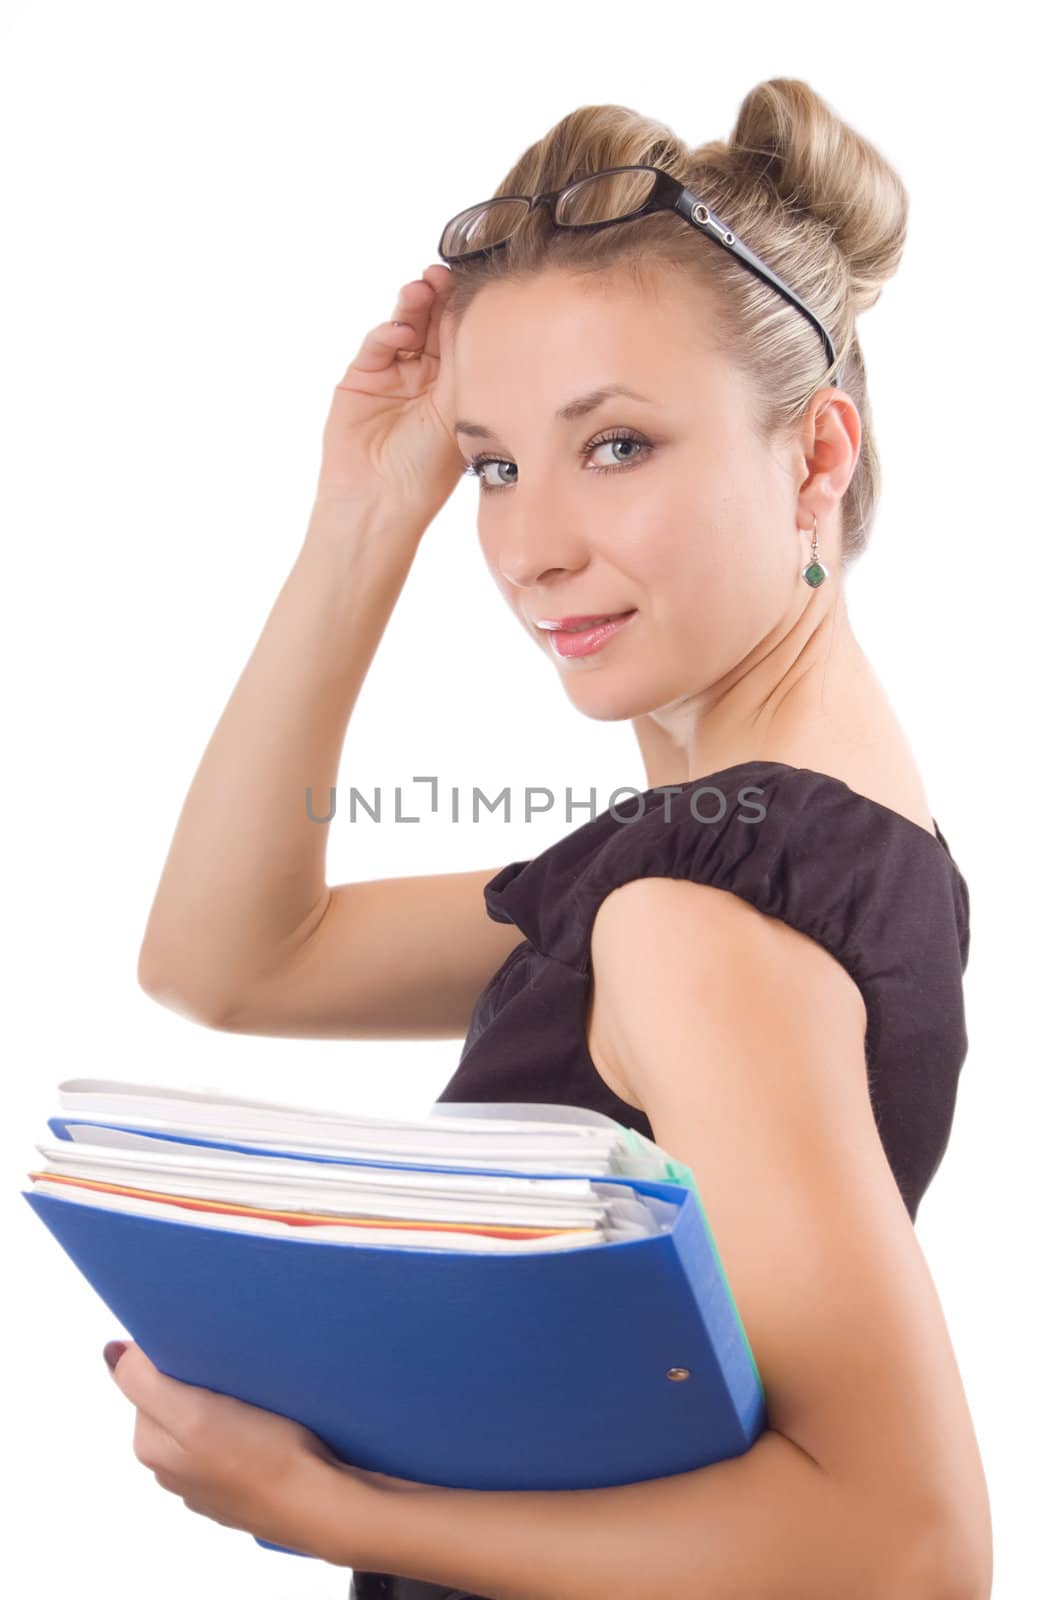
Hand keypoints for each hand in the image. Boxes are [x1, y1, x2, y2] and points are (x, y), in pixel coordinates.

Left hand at [103, 1339, 394, 1563]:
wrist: (321, 1503)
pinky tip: (269, 1419)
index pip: (146, 1380)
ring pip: (208, 1417)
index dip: (176, 1357)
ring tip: (257, 1392)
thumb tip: (111, 1352)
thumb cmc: (262, 1460)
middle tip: (236, 1372)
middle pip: (176, 1398)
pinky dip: (247, 1421)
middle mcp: (171, 1467)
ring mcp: (207, 1478)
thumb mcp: (193, 1413)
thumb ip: (144, 1382)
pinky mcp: (241, 1481)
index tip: (209, 1352)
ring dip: (227, 1398)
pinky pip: (234, 1437)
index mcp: (151, 1446)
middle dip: (201, 1377)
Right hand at [315, 264, 467, 528]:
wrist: (381, 502)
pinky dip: (389, 334)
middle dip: (439, 296)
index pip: (460, 335)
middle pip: (432, 322)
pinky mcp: (361, 378)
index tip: (476, 282)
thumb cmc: (427, 470)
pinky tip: (402, 332)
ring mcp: (392, 374)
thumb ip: (464, 364)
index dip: (465, 308)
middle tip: (445, 274)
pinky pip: (377, 345)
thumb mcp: (457, 412)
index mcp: (455, 384)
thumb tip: (480, 316)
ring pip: (404, 327)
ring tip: (422, 289)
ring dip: (413, 306)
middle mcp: (424, 375)